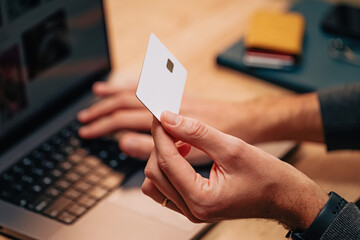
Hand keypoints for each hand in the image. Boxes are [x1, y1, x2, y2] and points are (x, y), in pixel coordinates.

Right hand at [77, 72, 251, 163]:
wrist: (244, 122)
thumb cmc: (221, 140)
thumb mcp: (189, 152)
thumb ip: (155, 147)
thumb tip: (123, 142)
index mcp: (165, 118)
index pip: (123, 119)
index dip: (102, 126)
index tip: (85, 132)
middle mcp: (166, 104)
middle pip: (123, 103)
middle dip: (101, 111)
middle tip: (83, 118)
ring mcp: (172, 97)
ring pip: (135, 91)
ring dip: (114, 93)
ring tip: (97, 93)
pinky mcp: (179, 95)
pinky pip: (151, 87)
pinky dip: (134, 86)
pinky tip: (128, 87)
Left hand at [142, 111, 327, 230]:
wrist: (284, 197)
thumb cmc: (267, 176)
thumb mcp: (232, 147)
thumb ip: (197, 133)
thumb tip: (169, 119)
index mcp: (201, 199)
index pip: (166, 162)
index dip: (160, 134)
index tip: (160, 115)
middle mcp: (192, 210)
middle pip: (156, 173)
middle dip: (160, 145)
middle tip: (173, 124)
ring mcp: (192, 211)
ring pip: (157, 182)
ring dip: (163, 158)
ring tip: (181, 142)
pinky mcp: (194, 206)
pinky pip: (167, 188)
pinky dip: (169, 168)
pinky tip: (184, 154)